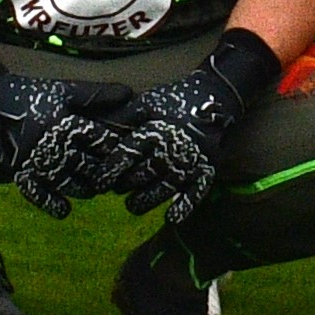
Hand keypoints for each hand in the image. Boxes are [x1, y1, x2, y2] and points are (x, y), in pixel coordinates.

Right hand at [0, 29, 137, 216]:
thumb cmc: (30, 94)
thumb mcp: (62, 90)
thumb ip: (95, 94)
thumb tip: (129, 93)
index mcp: (64, 122)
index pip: (99, 140)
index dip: (115, 148)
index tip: (127, 153)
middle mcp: (51, 145)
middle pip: (86, 166)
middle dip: (103, 172)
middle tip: (116, 177)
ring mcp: (34, 162)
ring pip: (67, 183)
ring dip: (84, 189)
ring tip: (94, 189)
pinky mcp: (18, 172)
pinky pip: (37, 194)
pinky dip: (51, 204)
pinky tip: (65, 210)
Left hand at [106, 31, 279, 218]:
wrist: (216, 96)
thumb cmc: (177, 99)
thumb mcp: (147, 102)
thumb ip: (125, 118)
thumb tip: (100, 130)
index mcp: (153, 132)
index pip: (125, 156)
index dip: (109, 171)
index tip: (98, 182)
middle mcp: (169, 150)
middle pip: (141, 176)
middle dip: (125, 186)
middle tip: (117, 190)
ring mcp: (189, 163)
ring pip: (163, 188)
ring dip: (145, 200)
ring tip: (133, 206)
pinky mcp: (206, 170)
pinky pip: (195, 194)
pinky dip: (183, 207)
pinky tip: (171, 218)